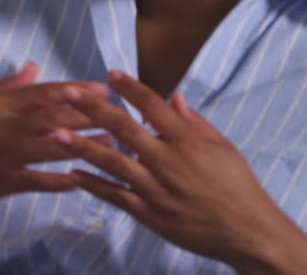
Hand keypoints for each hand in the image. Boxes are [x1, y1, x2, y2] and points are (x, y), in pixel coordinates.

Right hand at [0, 62, 110, 205]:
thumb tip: (33, 67)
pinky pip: (35, 181)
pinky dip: (58, 181)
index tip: (101, 88)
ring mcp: (3, 156)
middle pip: (53, 119)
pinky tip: (80, 179)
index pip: (41, 93)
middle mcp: (3, 127)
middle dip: (87, 115)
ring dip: (83, 146)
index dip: (73, 90)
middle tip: (117, 113)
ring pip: (50, 149)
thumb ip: (5, 85)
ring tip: (112, 144)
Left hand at [54, 70, 306, 272]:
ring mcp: (156, 189)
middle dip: (94, 109)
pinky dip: (93, 185)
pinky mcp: (150, 214)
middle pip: (125, 129)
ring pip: (113, 163)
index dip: (130, 88)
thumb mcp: (223, 147)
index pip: (153, 106)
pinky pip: (115, 196)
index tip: (110, 74)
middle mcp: (168, 161)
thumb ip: (194, 122)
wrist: (248, 232)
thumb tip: (173, 96)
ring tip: (58, 133)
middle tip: (68, 93)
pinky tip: (73, 175)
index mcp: (188, 140)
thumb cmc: (237, 186)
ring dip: (83, 147)